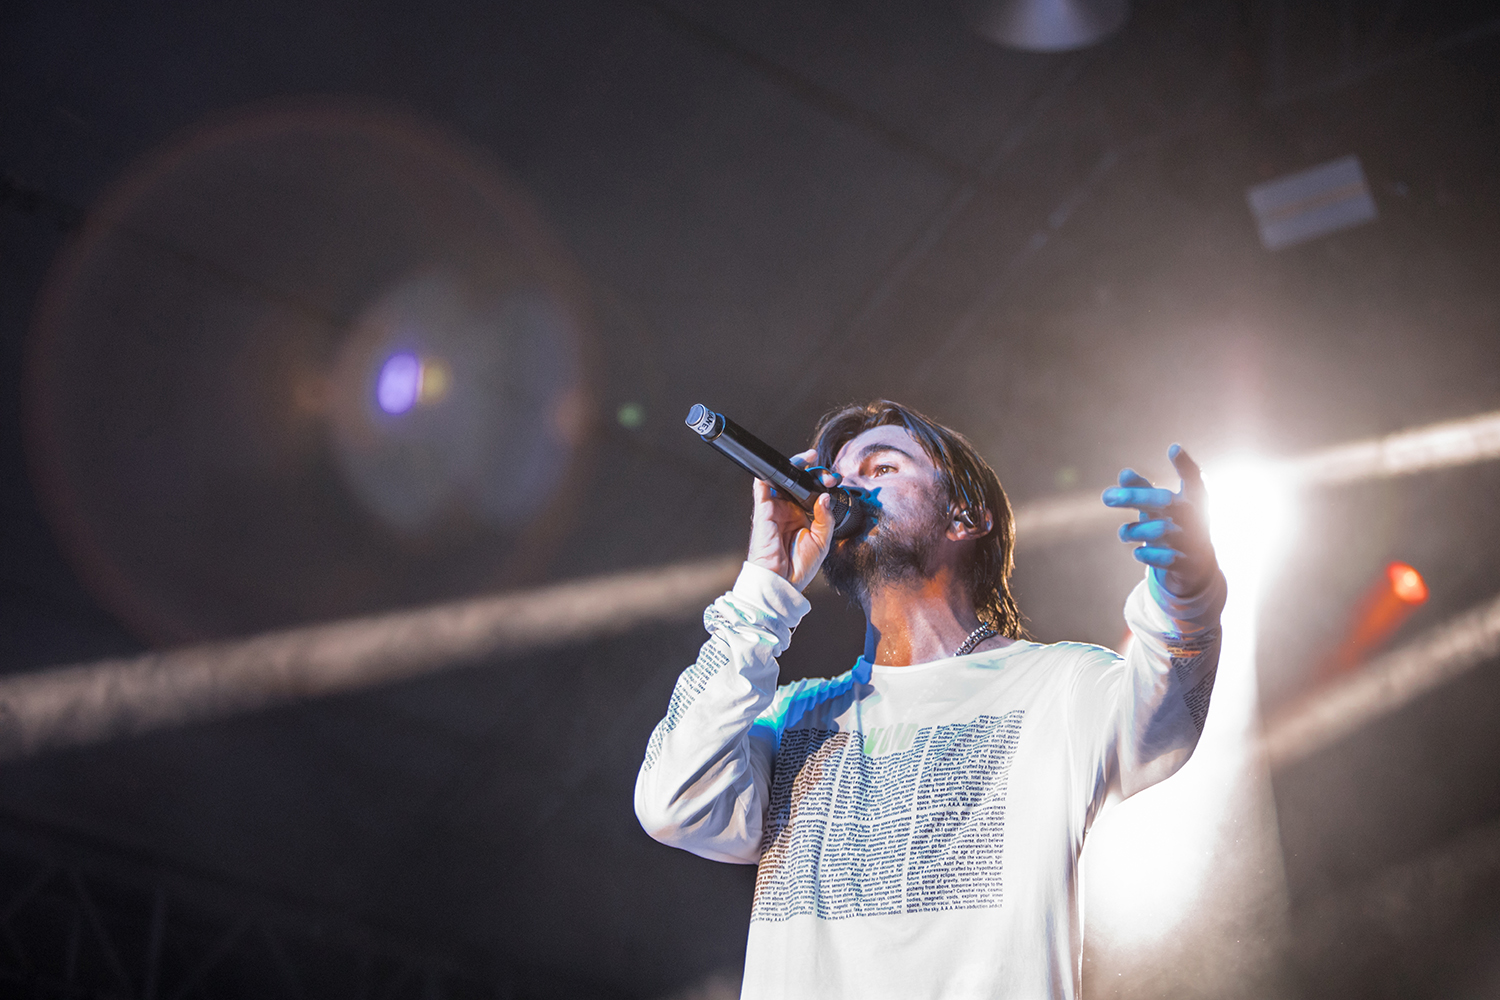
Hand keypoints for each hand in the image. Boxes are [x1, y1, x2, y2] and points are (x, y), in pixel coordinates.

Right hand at [747, 448, 837, 591]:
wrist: (782, 582)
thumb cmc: (798, 567)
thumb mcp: (822, 541)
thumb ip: (826, 518)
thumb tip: (825, 497)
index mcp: (801, 516)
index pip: (809, 491)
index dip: (821, 481)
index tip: (834, 479)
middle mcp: (787, 510)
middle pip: (796, 480)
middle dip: (811, 470)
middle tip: (826, 472)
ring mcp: (775, 508)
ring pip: (781, 478)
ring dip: (795, 467)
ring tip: (810, 460)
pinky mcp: (763, 511)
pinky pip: (762, 487)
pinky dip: (770, 473)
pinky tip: (785, 467)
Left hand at [1101, 444, 1216, 597]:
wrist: (1197, 566)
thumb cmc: (1174, 525)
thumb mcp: (1160, 507)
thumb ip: (1143, 489)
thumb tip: (1124, 473)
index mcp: (1193, 500)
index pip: (1194, 479)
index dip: (1185, 465)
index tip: (1173, 448)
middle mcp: (1195, 518)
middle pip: (1165, 502)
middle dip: (1134, 497)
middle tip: (1105, 497)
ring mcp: (1193, 541)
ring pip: (1161, 531)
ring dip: (1136, 531)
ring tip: (1123, 533)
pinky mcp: (1187, 564)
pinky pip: (1165, 559)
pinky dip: (1147, 555)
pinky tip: (1137, 552)